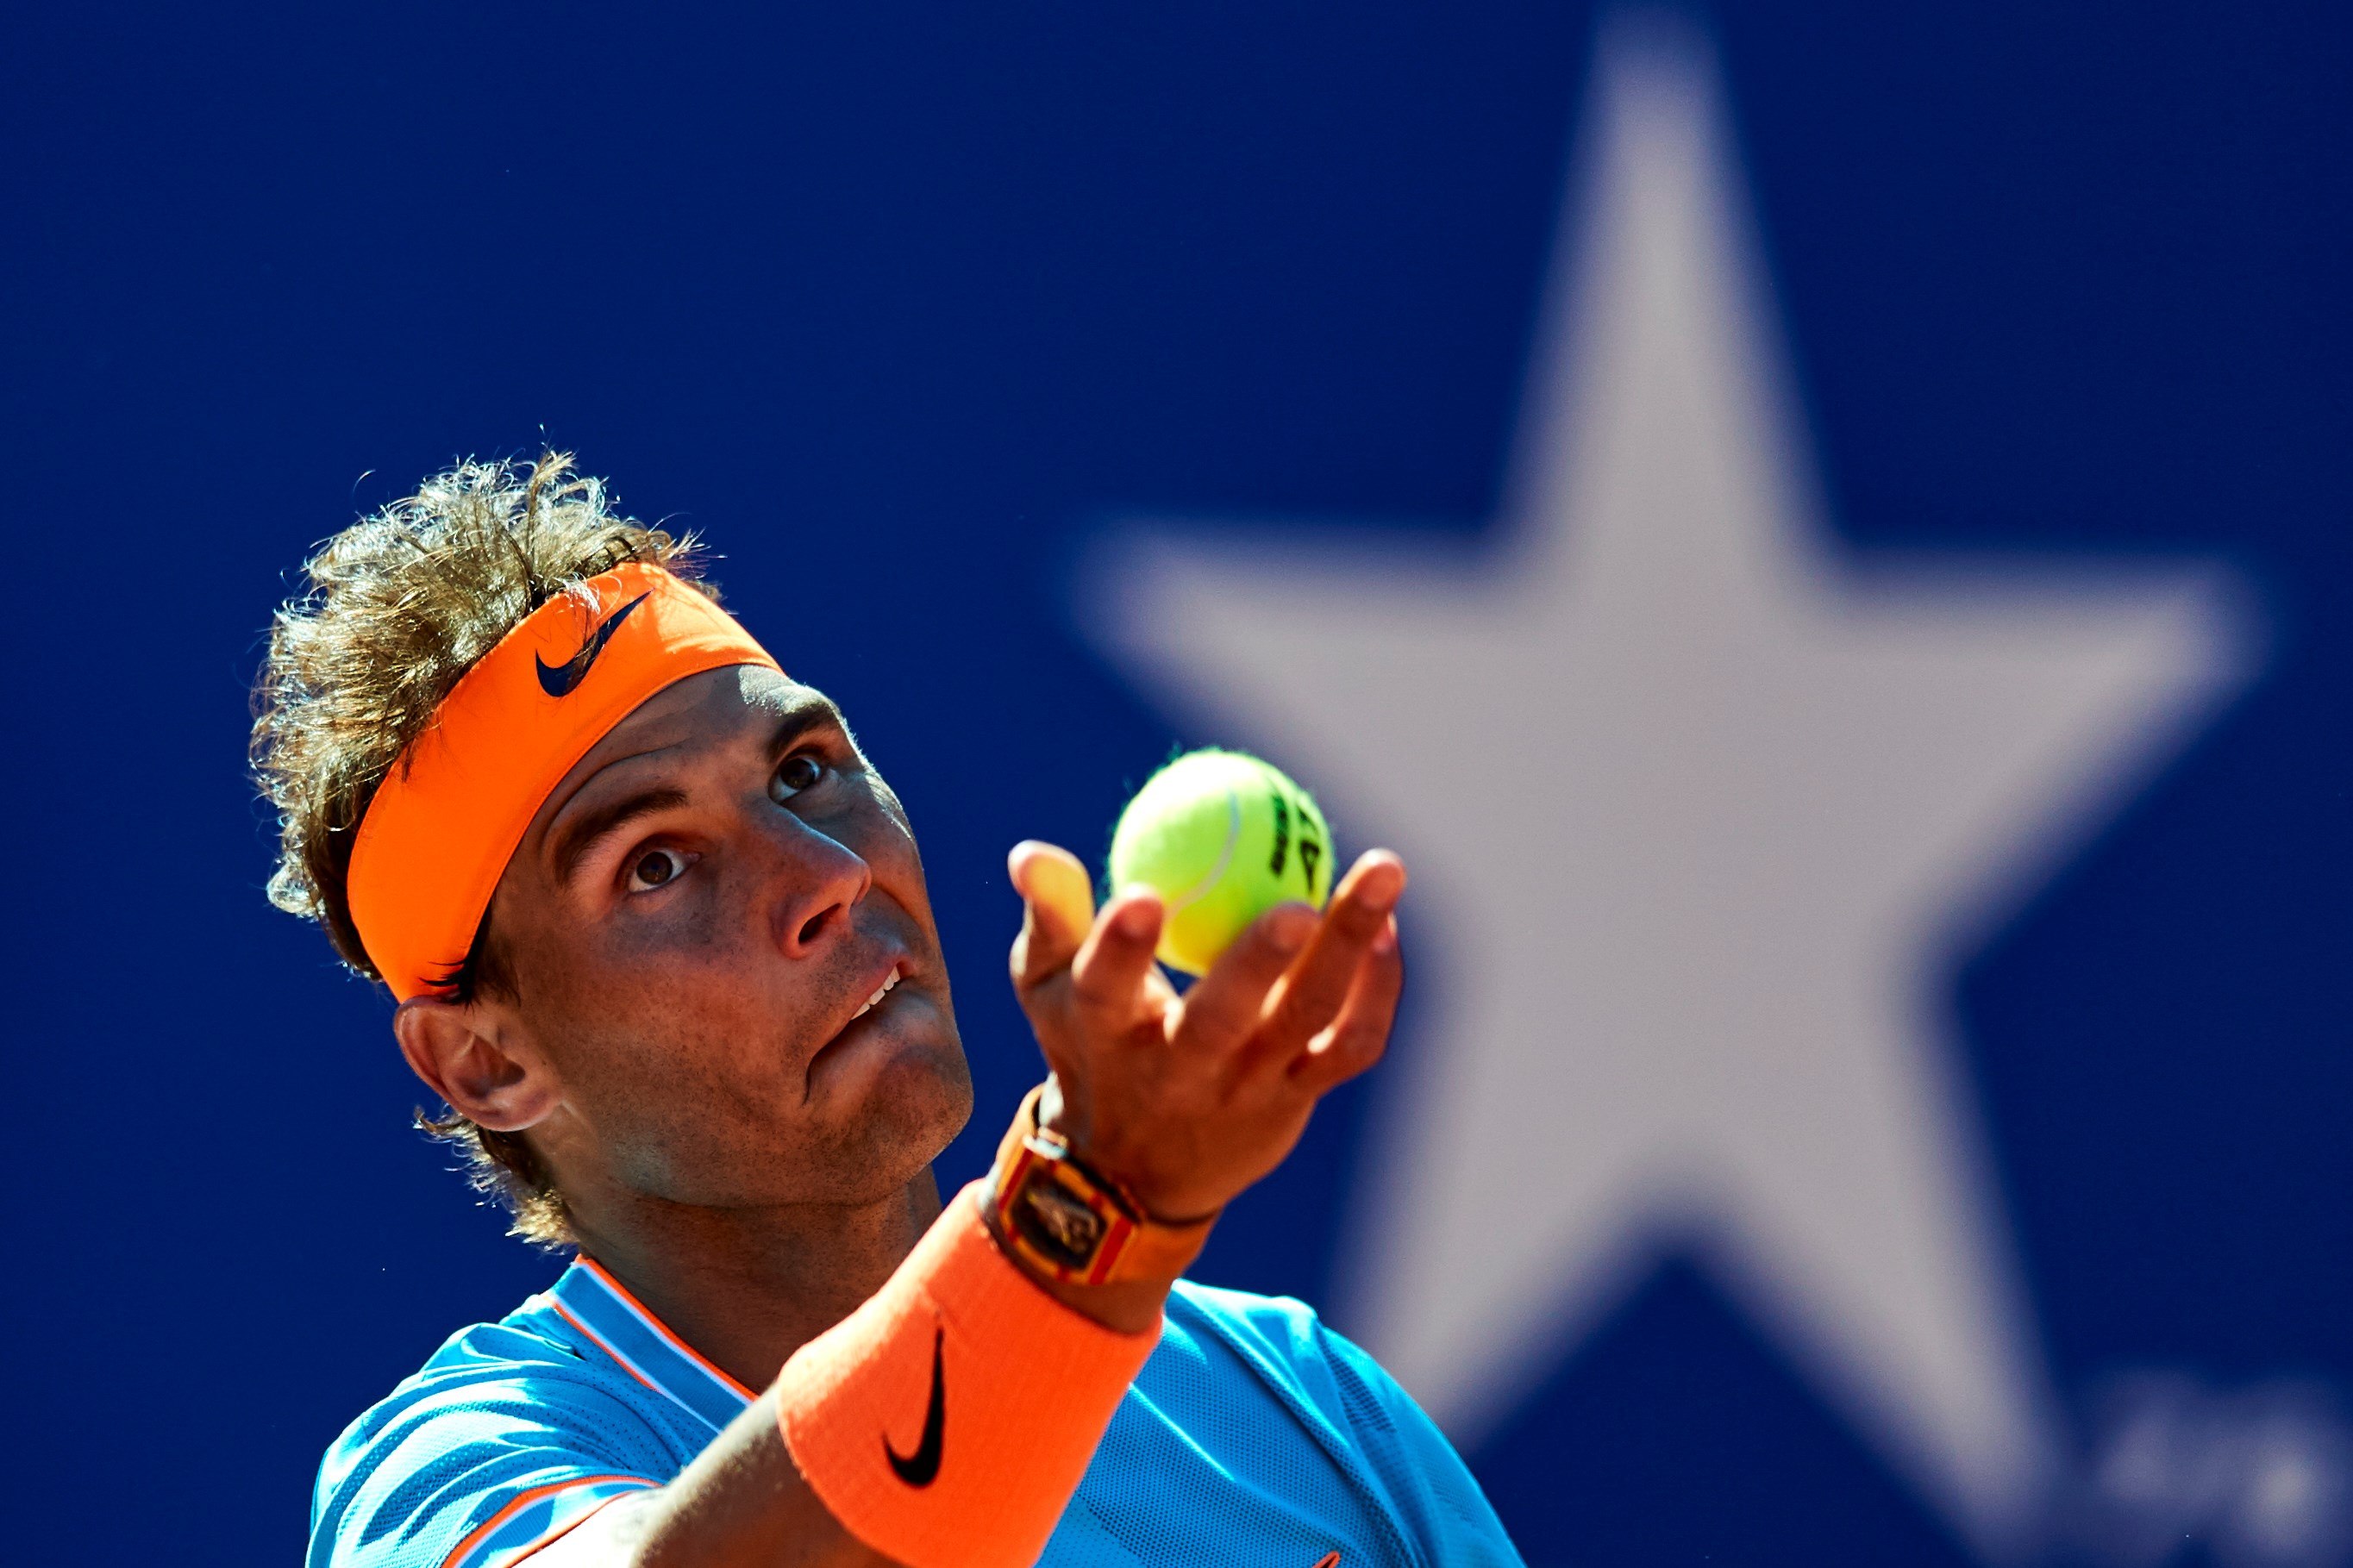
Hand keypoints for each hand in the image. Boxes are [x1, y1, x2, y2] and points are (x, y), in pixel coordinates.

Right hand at [1006, 840, 1405, 1223]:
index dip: (1120, 950)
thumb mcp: (1049, 988)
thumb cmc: (1088, 1047)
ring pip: (1306, 1022)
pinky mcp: (1297, 1096)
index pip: (1105, 992)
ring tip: (1384, 869)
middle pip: (1222, 1019)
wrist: (1133, 1171)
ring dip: (1350, 948)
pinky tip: (1388, 927)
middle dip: (1259, 963)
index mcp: (1107, 1037)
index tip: (1141, 895)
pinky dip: (1379, 990)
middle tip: (1299, 901)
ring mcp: (1245, 1088)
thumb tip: (1029, 854)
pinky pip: (1351, 1045)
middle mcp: (1178, 1070)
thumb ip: (1051, 916)